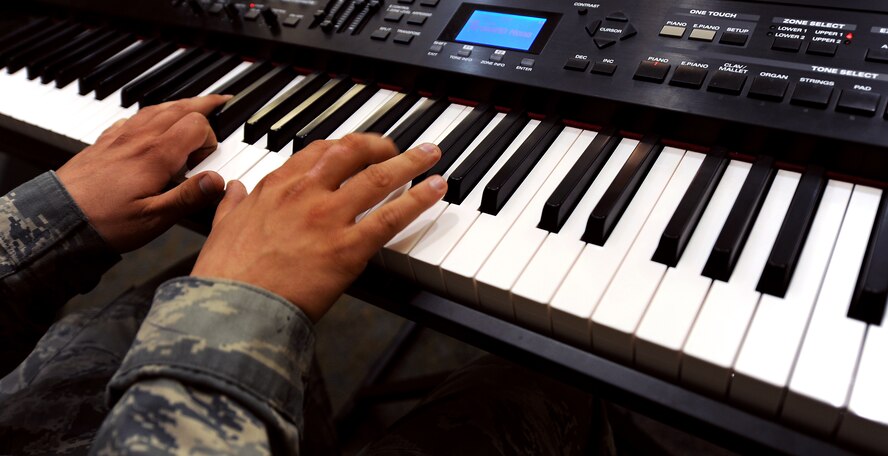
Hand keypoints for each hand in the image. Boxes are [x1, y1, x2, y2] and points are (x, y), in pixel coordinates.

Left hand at [57, 95, 230, 251]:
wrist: (57, 218)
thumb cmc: (105, 222)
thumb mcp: (154, 218)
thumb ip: (188, 197)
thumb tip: (218, 181)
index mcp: (156, 156)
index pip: (196, 126)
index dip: (211, 139)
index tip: (209, 160)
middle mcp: (139, 139)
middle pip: (179, 108)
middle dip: (204, 105)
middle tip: (223, 102)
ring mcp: (120, 137)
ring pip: (157, 108)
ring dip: (179, 105)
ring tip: (193, 106)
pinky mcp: (105, 142)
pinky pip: (133, 118)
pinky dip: (151, 114)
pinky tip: (152, 124)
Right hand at [191, 133, 445, 320]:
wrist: (231, 308)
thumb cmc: (226, 275)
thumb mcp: (221, 227)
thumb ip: (232, 204)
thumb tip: (233, 189)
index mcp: (276, 187)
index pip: (318, 150)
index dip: (345, 146)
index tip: (359, 148)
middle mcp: (305, 193)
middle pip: (352, 153)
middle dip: (380, 145)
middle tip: (399, 148)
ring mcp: (329, 218)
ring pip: (378, 178)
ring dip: (410, 162)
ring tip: (431, 155)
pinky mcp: (348, 248)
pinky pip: (390, 216)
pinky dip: (418, 199)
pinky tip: (435, 189)